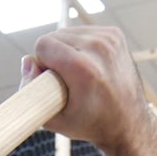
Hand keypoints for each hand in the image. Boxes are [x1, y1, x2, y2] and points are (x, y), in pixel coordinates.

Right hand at [22, 26, 156, 155]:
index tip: (52, 81)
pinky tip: (89, 64)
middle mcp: (99, 48)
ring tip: (78, 73)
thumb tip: (27, 60)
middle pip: (55, 36)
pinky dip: (81, 45)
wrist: (129, 123)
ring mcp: (110, 39)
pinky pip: (84, 32)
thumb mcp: (52, 118)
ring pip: (68, 32)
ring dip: (66, 49)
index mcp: (82, 68)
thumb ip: (31, 89)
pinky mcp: (116, 34)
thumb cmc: (89, 123)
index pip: (43, 44)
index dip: (42, 63)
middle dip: (54, 55)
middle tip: (66, 80)